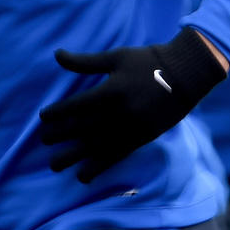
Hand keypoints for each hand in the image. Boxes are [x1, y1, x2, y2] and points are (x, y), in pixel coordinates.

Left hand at [38, 28, 226, 182]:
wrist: (185, 75)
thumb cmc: (147, 61)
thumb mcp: (115, 57)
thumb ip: (85, 62)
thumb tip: (56, 54)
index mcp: (111, 91)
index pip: (77, 106)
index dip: (58, 113)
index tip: (43, 117)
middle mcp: (119, 114)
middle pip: (83, 128)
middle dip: (61, 135)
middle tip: (43, 141)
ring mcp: (131, 129)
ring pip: (96, 147)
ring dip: (74, 156)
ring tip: (54, 165)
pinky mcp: (140, 139)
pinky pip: (115, 156)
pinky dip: (98, 167)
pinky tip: (83, 175)